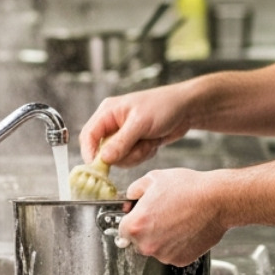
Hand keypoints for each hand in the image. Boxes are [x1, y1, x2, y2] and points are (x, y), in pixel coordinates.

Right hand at [78, 85, 193, 167]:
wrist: (186, 109)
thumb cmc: (163, 106)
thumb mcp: (140, 123)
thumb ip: (121, 142)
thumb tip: (104, 159)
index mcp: (108, 112)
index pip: (88, 136)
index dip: (90, 153)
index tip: (99, 168)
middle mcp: (112, 124)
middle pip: (104, 152)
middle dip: (124, 154)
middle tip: (140, 145)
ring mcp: (124, 135)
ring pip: (120, 158)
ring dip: (137, 154)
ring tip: (150, 140)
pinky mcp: (134, 143)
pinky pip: (132, 159)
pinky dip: (145, 154)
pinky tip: (154, 141)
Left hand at [119, 168, 226, 266]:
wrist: (217, 200)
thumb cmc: (187, 188)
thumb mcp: (153, 179)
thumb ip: (134, 190)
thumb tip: (129, 200)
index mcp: (136, 226)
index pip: (122, 230)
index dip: (131, 221)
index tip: (139, 216)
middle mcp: (147, 245)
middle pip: (138, 242)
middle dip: (146, 230)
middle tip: (163, 215)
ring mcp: (164, 255)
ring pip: (156, 248)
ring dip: (162, 238)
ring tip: (177, 220)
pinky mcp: (181, 260)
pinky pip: (172, 254)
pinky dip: (177, 245)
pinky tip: (186, 229)